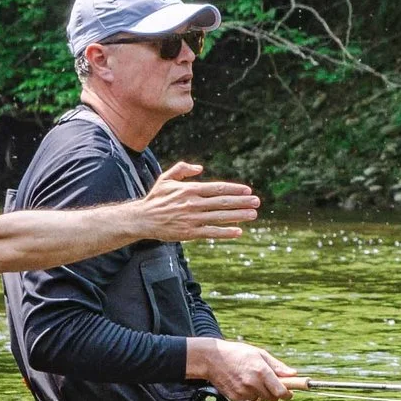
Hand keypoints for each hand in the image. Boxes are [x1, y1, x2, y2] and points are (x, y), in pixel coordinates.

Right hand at [132, 161, 261, 241]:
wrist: (142, 219)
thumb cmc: (156, 198)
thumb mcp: (167, 178)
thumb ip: (183, 169)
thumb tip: (200, 167)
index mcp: (189, 190)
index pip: (217, 188)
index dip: (233, 189)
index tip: (247, 190)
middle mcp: (193, 204)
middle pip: (222, 202)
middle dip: (242, 202)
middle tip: (257, 202)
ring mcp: (192, 219)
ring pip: (219, 217)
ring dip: (238, 216)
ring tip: (253, 214)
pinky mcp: (189, 233)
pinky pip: (211, 232)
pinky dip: (225, 232)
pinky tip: (238, 231)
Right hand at [186, 337, 304, 400]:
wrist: (212, 358)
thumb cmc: (238, 353)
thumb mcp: (259, 354)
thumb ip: (277, 366)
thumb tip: (293, 374)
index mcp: (261, 371)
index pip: (280, 391)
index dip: (287, 394)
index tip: (290, 393)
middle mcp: (253, 383)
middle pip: (272, 398)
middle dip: (274, 393)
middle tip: (270, 384)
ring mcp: (243, 392)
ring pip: (260, 399)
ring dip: (260, 392)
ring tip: (250, 378)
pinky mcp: (235, 397)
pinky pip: (248, 399)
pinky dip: (248, 393)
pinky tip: (241, 382)